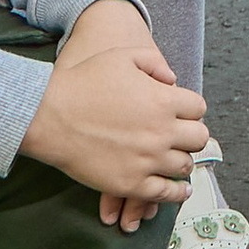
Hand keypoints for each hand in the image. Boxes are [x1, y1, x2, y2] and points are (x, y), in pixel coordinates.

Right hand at [20, 0, 209, 227]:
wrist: (50, 116)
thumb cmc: (83, 83)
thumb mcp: (122, 56)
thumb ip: (154, 63)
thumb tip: (172, 80)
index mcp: (164, 101)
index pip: (198, 108)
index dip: (190, 109)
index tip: (182, 113)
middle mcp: (162, 132)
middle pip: (198, 138)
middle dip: (191, 135)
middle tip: (181, 136)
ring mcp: (148, 160)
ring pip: (184, 166)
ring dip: (182, 160)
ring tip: (176, 159)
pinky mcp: (131, 183)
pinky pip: (166, 192)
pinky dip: (176, 192)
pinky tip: (178, 190)